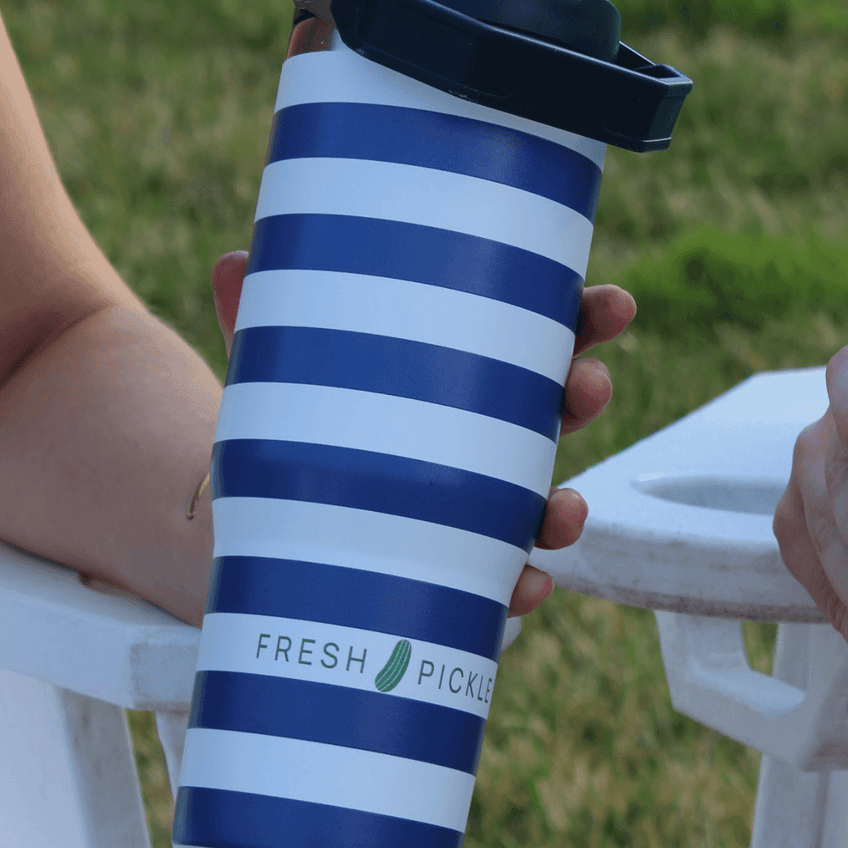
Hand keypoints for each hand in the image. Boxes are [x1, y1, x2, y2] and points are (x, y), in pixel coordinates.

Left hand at [210, 251, 634, 618]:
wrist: (251, 534)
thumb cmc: (293, 432)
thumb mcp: (280, 377)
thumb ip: (263, 326)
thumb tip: (233, 261)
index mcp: (466, 376)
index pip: (538, 339)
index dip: (584, 321)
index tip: (614, 304)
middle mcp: (486, 441)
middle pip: (557, 414)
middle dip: (585, 397)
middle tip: (587, 386)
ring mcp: (477, 508)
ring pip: (544, 504)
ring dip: (567, 509)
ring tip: (565, 509)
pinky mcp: (452, 569)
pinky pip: (499, 581)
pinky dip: (518, 586)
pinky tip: (522, 584)